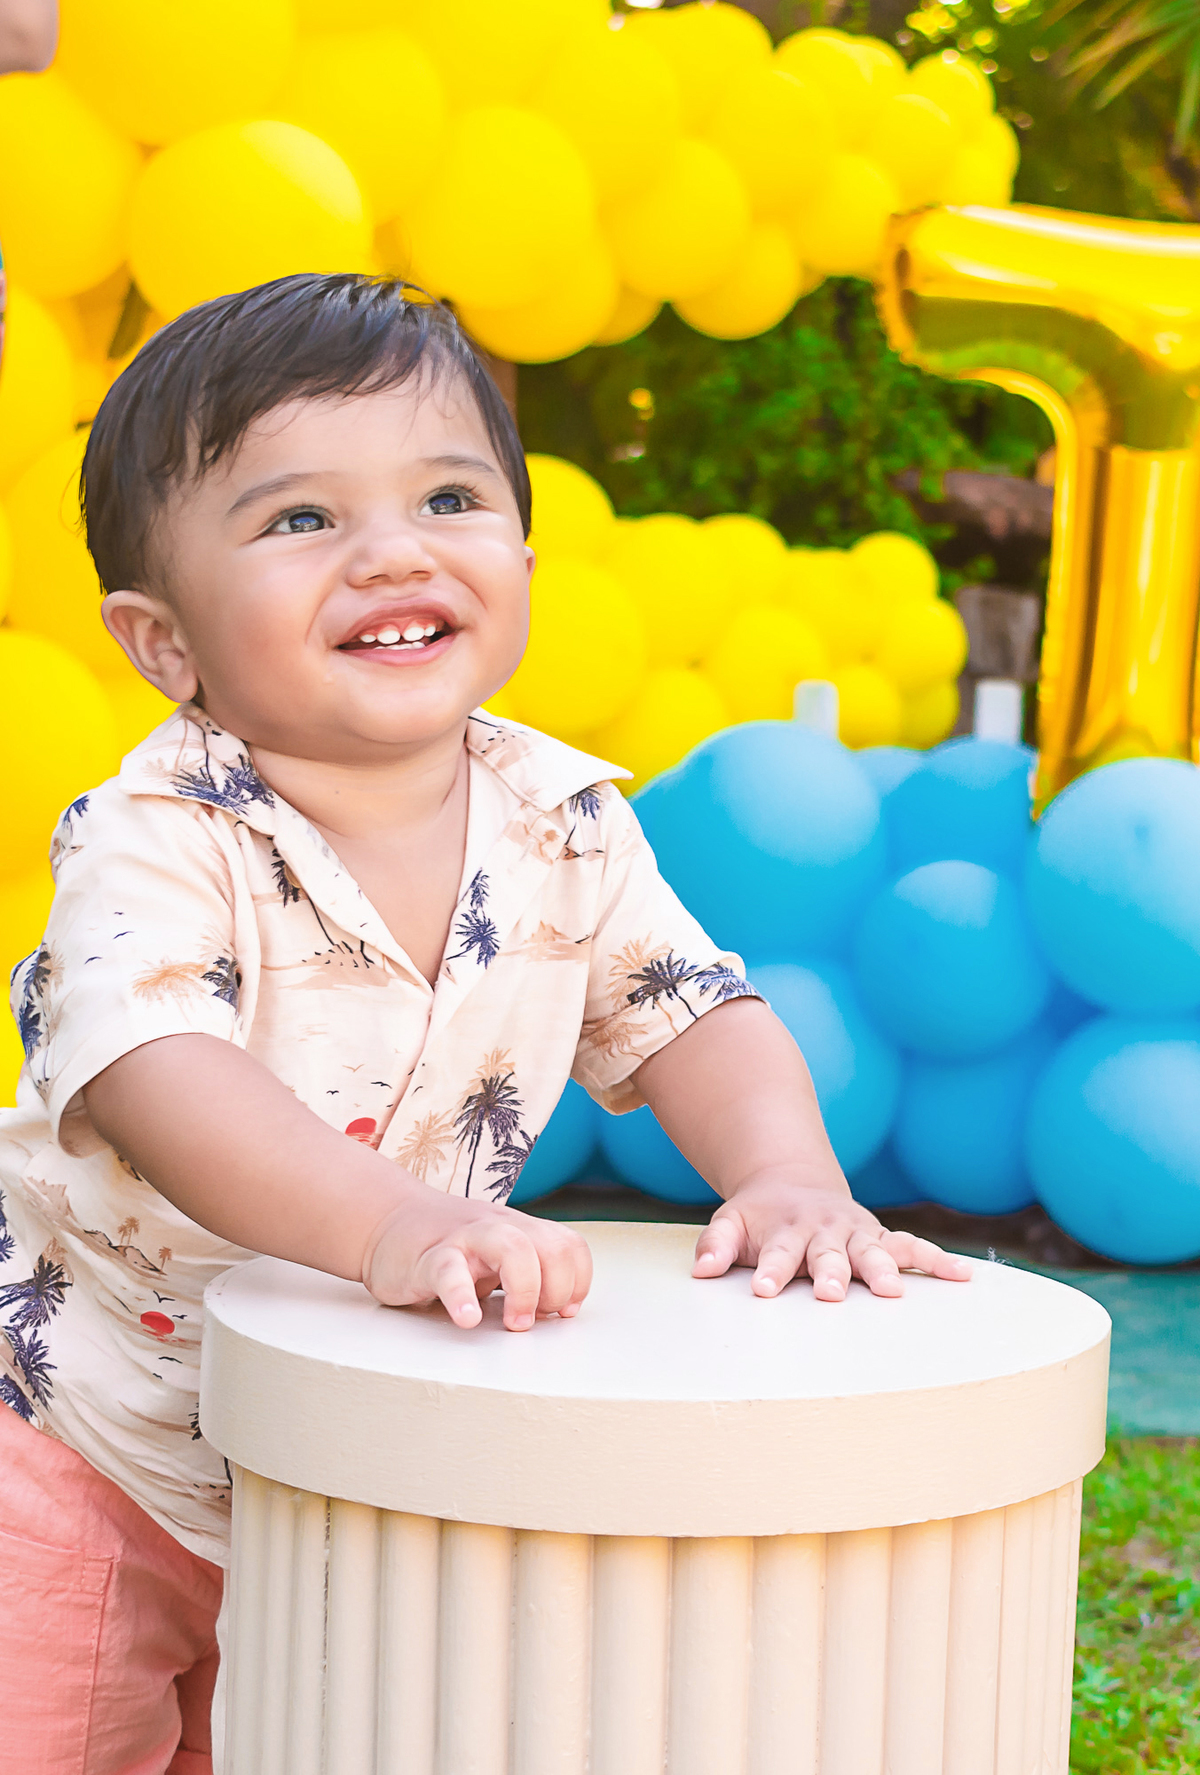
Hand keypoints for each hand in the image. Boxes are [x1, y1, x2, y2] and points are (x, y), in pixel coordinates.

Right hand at [362, 1188, 592, 1331]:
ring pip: (512, 1248)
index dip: (577, 1282)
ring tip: (514, 1323)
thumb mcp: (493, 1254)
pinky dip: (462, 1298)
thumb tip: (559, 1309)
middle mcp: (498, 1229)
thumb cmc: (444, 1244)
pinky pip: (449, 1273)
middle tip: (535, 1319)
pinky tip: (467, 1319)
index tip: (563, 1311)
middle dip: (557, 1290)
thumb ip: (526, 1273)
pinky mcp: (428, 1259)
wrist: (385, 1221)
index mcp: (518, 1230)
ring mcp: (464, 1240)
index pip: (569, 1246)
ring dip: (525, 1291)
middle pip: (552, 1247)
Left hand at [692, 1174, 970, 1301]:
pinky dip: (937, 1259)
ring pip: (871, 1251)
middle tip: (830, 1293)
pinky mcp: (880, 1237)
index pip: (776, 1254)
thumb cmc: (760, 1217)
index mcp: (786, 1229)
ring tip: (891, 1290)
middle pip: (827, 1255)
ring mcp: (856, 1233)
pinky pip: (913, 1246)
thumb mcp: (731, 1221)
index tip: (765, 1290)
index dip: (770, 1271)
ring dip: (882, 1268)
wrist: (792, 1181)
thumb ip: (716, 1244)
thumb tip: (700, 1269)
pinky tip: (962, 1275)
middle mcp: (824, 1230)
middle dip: (830, 1273)